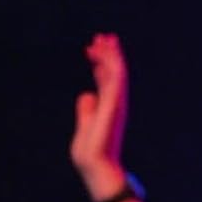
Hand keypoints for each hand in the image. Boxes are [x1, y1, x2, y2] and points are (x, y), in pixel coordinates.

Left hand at [71, 34, 129, 198]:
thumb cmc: (91, 151)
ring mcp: (116, 104)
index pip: (105, 80)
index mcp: (109, 107)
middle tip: (101, 36)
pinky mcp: (114, 105)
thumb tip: (87, 94)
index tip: (91, 49)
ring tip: (104, 38)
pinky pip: (117, 81)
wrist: (96, 165)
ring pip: (117, 73)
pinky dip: (115, 66)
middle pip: (113, 73)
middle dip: (108, 53)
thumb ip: (86, 108)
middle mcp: (115, 103)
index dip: (100, 63)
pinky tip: (110, 53)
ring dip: (111, 55)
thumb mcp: (84, 124)